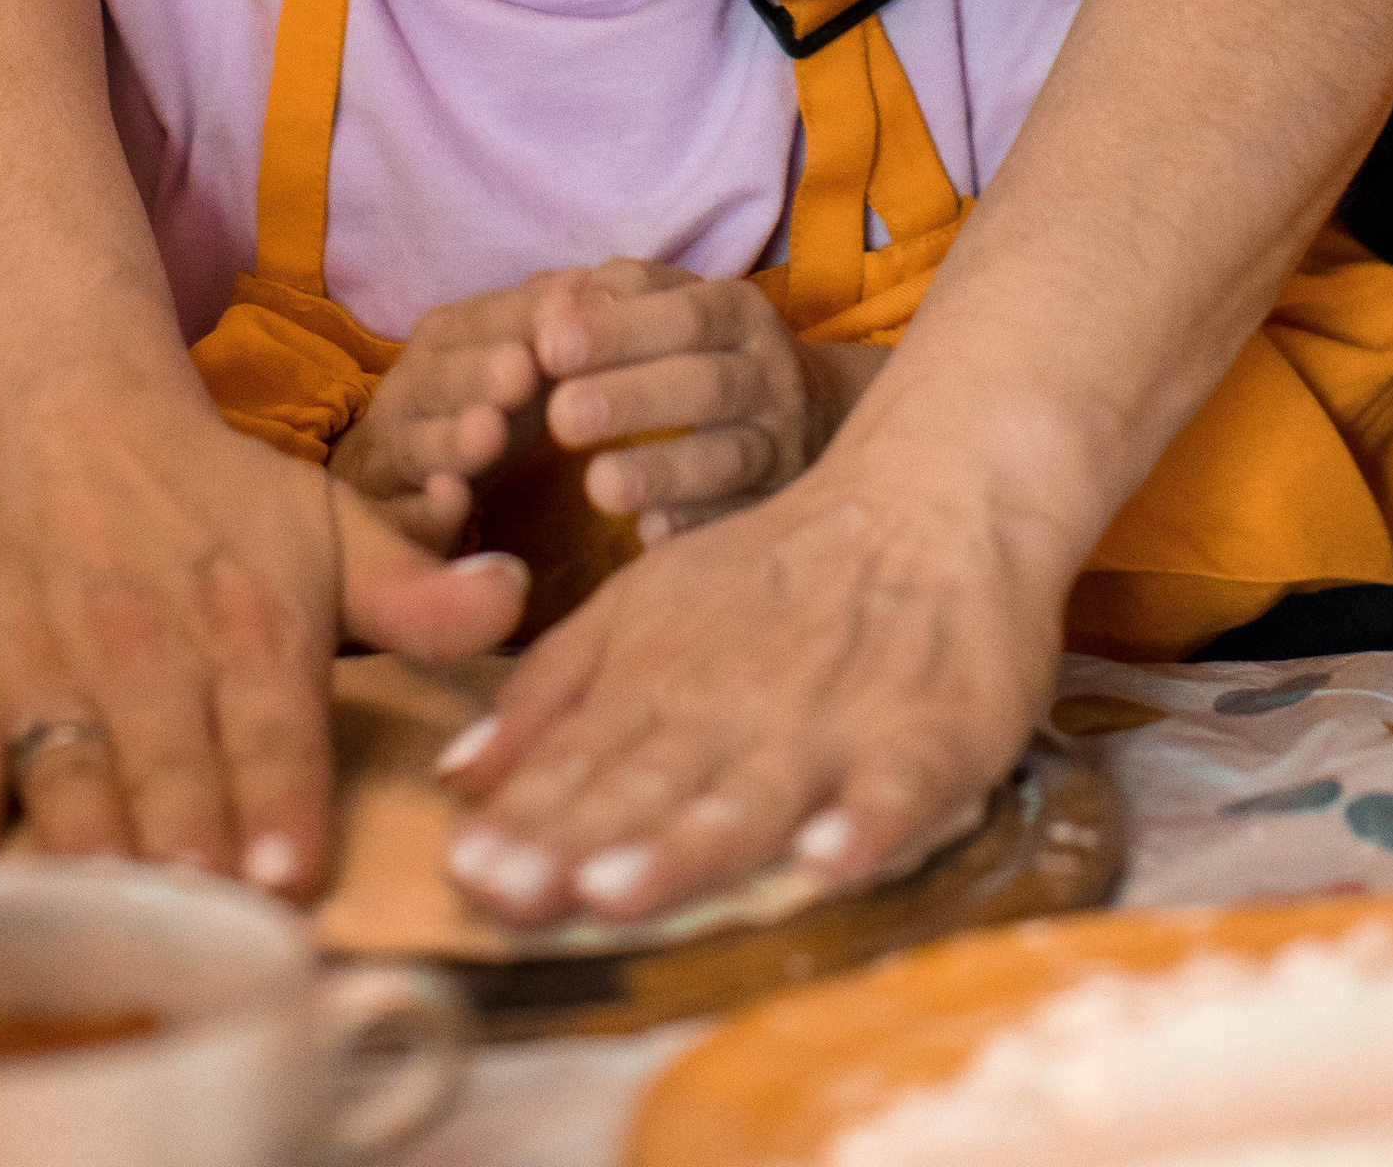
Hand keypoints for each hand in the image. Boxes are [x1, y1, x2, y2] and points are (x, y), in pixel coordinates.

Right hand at [0, 355, 527, 880]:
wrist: (63, 414)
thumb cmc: (214, 494)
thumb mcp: (328, 522)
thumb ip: (417, 589)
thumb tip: (515, 596)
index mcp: (249, 618)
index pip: (271, 722)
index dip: (279, 799)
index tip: (290, 873)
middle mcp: (147, 644)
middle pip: (168, 760)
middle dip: (188, 838)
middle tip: (207, 909)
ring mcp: (47, 664)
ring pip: (67, 769)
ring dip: (87, 843)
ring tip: (104, 916)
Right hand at [330, 279, 556, 546]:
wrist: (394, 482)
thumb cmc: (473, 409)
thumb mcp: (510, 361)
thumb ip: (540, 322)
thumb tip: (588, 280)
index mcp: (438, 345)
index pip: (475, 323)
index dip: (518, 316)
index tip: (567, 309)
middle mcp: (404, 395)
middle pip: (435, 381)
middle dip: (476, 373)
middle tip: (520, 369)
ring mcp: (386, 459)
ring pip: (412, 448)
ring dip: (449, 441)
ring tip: (489, 433)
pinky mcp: (385, 521)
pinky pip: (398, 518)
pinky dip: (423, 511)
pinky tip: (452, 503)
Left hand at [438, 392, 1081, 926]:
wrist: (936, 497)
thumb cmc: (780, 572)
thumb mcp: (648, 605)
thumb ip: (556, 692)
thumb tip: (455, 779)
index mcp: (660, 683)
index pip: (580, 767)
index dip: (524, 824)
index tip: (464, 876)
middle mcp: (733, 710)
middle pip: (650, 787)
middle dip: (577, 845)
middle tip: (511, 894)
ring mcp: (830, 726)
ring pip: (751, 796)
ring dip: (685, 846)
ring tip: (620, 888)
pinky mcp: (927, 736)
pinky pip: (897, 789)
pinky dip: (865, 823)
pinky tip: (829, 857)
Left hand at [531, 259, 883, 536]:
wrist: (816, 408)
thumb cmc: (711, 347)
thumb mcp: (678, 302)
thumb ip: (617, 295)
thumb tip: (554, 311)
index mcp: (741, 312)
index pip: (686, 313)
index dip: (621, 329)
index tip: (549, 345)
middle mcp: (771, 375)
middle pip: (706, 385)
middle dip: (633, 398)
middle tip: (560, 416)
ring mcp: (782, 446)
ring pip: (729, 459)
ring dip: (663, 472)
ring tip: (598, 484)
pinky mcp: (778, 504)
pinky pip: (739, 521)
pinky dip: (696, 527)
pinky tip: (649, 532)